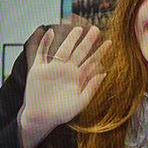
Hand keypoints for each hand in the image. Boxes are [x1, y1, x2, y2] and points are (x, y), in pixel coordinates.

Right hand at [19, 25, 109, 147]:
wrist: (41, 118)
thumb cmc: (62, 113)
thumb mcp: (81, 102)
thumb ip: (92, 87)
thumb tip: (104, 73)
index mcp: (78, 78)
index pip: (91, 62)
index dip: (100, 52)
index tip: (110, 43)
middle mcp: (66, 71)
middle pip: (79, 52)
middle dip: (88, 41)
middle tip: (96, 30)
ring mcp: (52, 69)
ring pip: (63, 49)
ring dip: (70, 39)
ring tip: (78, 28)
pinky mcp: (37, 70)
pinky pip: (40, 53)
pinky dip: (43, 43)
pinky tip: (49, 33)